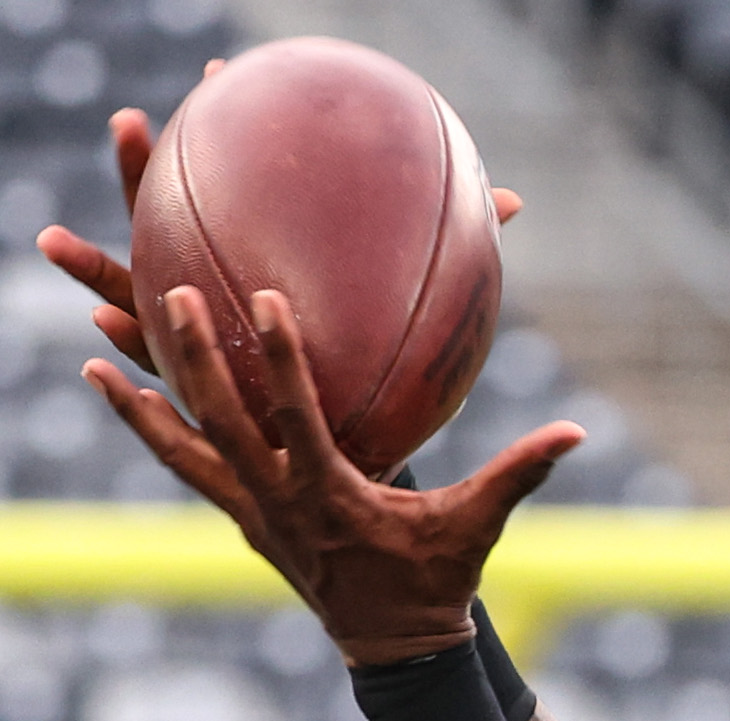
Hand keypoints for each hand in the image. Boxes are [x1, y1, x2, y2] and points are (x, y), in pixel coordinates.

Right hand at [37, 60, 523, 376]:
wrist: (379, 470)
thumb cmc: (399, 384)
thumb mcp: (420, 317)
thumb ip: (451, 258)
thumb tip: (508, 202)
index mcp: (268, 274)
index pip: (243, 193)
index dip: (233, 135)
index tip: (224, 75)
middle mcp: (232, 303)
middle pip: (179, 226)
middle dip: (150, 177)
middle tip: (135, 123)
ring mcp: (214, 348)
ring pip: (147, 299)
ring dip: (104, 266)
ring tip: (56, 236)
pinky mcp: (215, 405)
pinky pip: (165, 373)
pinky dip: (136, 344)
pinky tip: (107, 324)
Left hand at [83, 284, 581, 665]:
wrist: (395, 650)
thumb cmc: (439, 581)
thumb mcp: (477, 526)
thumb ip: (519, 473)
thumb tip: (576, 433)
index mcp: (331, 497)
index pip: (296, 418)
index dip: (277, 360)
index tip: (260, 301)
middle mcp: (279, 504)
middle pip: (222, 423)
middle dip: (192, 359)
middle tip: (167, 296)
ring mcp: (253, 516)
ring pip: (186, 449)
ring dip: (144, 402)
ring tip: (96, 353)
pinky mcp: (244, 521)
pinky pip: (188, 468)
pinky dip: (153, 432)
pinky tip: (123, 394)